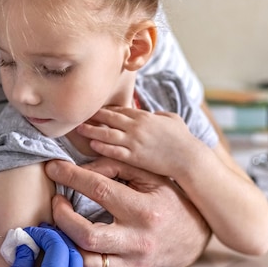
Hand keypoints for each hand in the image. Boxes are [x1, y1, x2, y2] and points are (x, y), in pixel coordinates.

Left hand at [45, 157, 210, 266]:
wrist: (194, 241)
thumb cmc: (168, 203)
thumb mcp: (151, 178)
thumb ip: (117, 167)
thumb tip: (82, 168)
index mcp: (144, 211)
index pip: (100, 191)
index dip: (71, 177)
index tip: (53, 168)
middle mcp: (138, 242)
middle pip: (86, 235)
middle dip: (62, 217)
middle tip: (56, 203)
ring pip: (85, 264)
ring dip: (64, 244)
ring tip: (58, 228)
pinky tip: (69, 251)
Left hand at [77, 107, 202, 178]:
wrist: (188, 158)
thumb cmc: (183, 139)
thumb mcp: (172, 120)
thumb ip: (159, 115)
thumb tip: (153, 114)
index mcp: (145, 116)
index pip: (120, 110)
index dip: (106, 110)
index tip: (94, 109)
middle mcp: (137, 127)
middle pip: (110, 118)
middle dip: (93, 116)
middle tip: (79, 114)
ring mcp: (135, 141)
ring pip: (108, 134)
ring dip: (92, 131)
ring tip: (79, 129)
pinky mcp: (135, 156)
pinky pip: (114, 151)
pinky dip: (102, 147)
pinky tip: (92, 145)